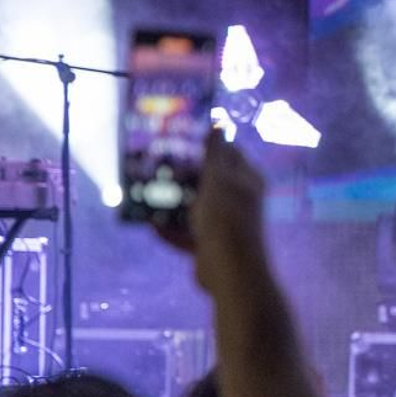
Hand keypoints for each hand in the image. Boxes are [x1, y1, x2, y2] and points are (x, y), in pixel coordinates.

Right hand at [154, 131, 269, 296]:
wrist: (229, 271)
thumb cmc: (226, 218)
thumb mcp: (219, 179)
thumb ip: (216, 154)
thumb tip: (219, 124)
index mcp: (247, 180)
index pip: (230, 153)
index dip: (208, 145)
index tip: (180, 139)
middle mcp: (240, 199)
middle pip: (210, 181)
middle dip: (185, 176)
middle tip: (157, 167)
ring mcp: (226, 223)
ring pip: (197, 208)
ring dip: (174, 204)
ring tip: (148, 195)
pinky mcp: (211, 245)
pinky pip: (188, 234)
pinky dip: (172, 231)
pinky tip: (151, 226)